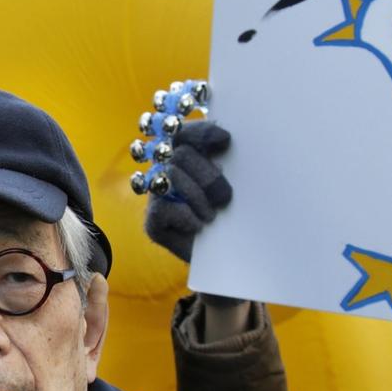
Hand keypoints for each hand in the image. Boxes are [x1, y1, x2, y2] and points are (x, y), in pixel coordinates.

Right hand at [143, 122, 231, 262]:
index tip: (226, 141)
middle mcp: (168, 172)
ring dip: (197, 196)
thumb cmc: (236, 217)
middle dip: (207, 175)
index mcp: (190, 157)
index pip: (186, 132)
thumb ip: (230, 160)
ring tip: (212, 215)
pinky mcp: (153, 222)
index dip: (203, 133)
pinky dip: (186, 215)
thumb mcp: (238, 183)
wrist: (231, 258)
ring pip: (171, 176)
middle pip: (180, 153)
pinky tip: (199, 225)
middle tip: (224, 197)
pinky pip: (162, 208)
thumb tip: (227, 139)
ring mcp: (158, 196)